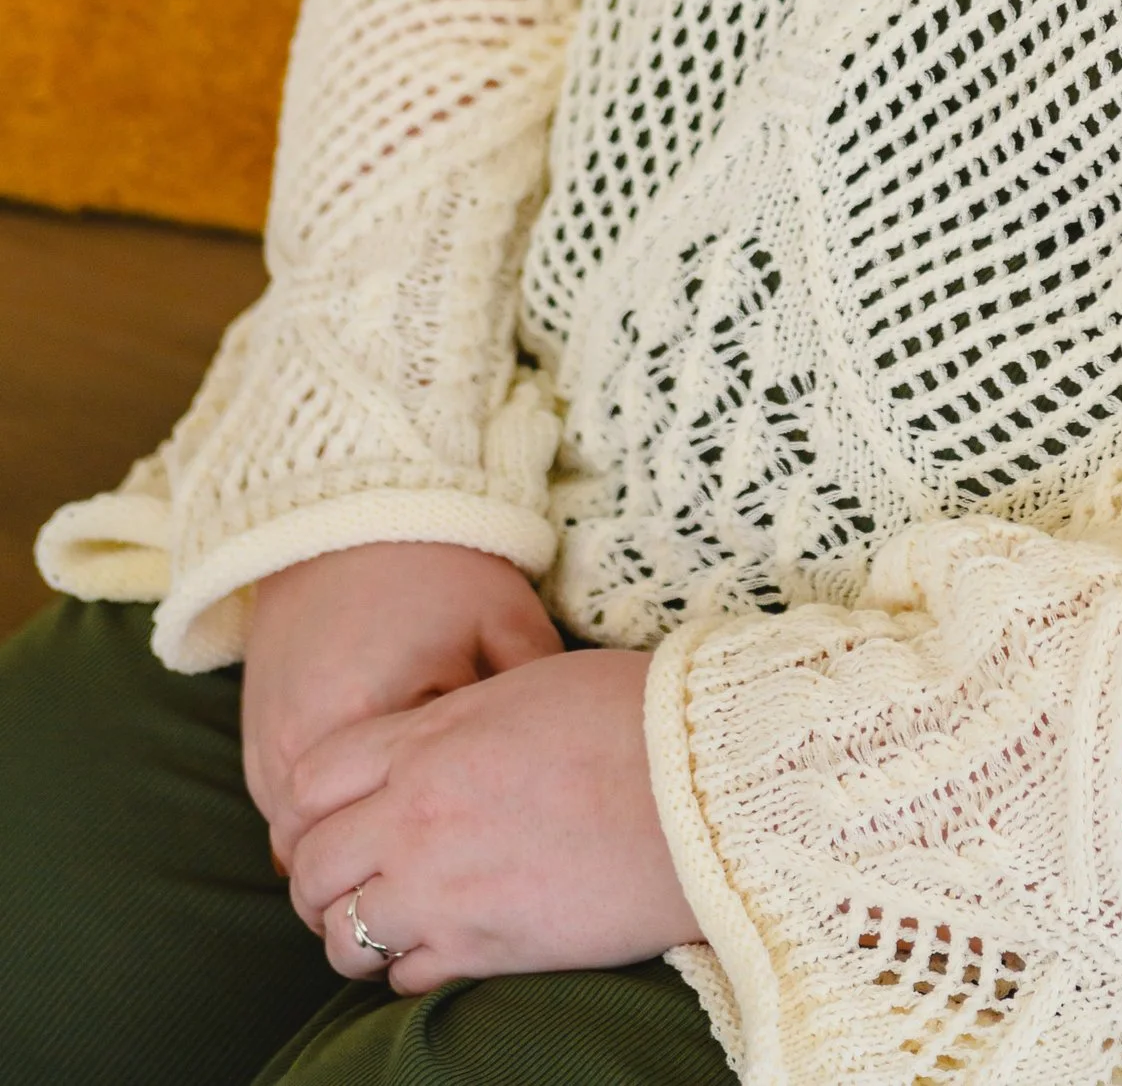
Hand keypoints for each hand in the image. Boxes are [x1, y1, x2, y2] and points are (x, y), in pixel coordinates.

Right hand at [243, 543, 563, 872]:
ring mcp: (264, 744)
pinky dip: (318, 829)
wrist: (350, 514)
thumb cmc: (439, 568)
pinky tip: (367, 829)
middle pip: (330, 860)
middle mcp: (298, 744)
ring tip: (402, 876)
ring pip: (296, 847)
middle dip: (375, 886)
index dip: (438, 872)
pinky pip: (281, 813)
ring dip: (343, 860)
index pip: (394, 837)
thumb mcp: (503, 622)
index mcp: (365, 718)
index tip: (479, 891)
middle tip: (434, 910)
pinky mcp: (253, 736)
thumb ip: (531, 699)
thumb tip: (566, 771)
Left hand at [288, 646, 699, 991]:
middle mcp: (418, 817)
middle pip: (312, 866)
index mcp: (429, 740)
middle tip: (345, 883)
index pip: (311, 780)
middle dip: (318, 879)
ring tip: (386, 925)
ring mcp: (445, 890)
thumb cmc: (635, 717)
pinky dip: (408, 971)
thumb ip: (457, 724)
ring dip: (354, 934)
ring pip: (344, 936)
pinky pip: (403, 981)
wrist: (705, 785)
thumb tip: (433, 744)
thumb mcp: (528, 688)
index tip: (326, 820)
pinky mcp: (486, 950)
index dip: (306, 807)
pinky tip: (439, 948)